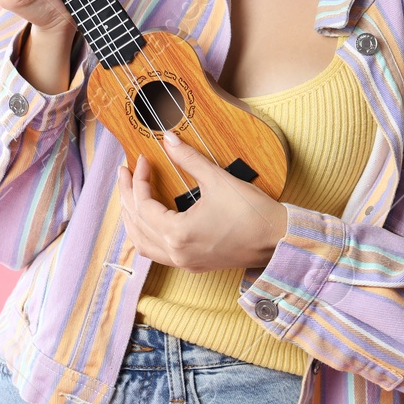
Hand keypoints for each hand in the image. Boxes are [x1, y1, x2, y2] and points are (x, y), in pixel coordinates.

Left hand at [116, 129, 288, 272]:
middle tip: (125, 172)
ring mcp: (184, 262)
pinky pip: (157, 253)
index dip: (139, 179)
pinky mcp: (193, 264)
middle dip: (127, 196)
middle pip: (137, 224)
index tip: (143, 160)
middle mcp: (176, 253)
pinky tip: (148, 221)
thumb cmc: (251, 212)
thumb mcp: (217, 180)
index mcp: (178, 234)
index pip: (143, 205)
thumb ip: (189, 159)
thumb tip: (168, 139)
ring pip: (143, 244)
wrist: (278, 239)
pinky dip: (146, 236)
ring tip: (129, 196)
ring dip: (132, 219)